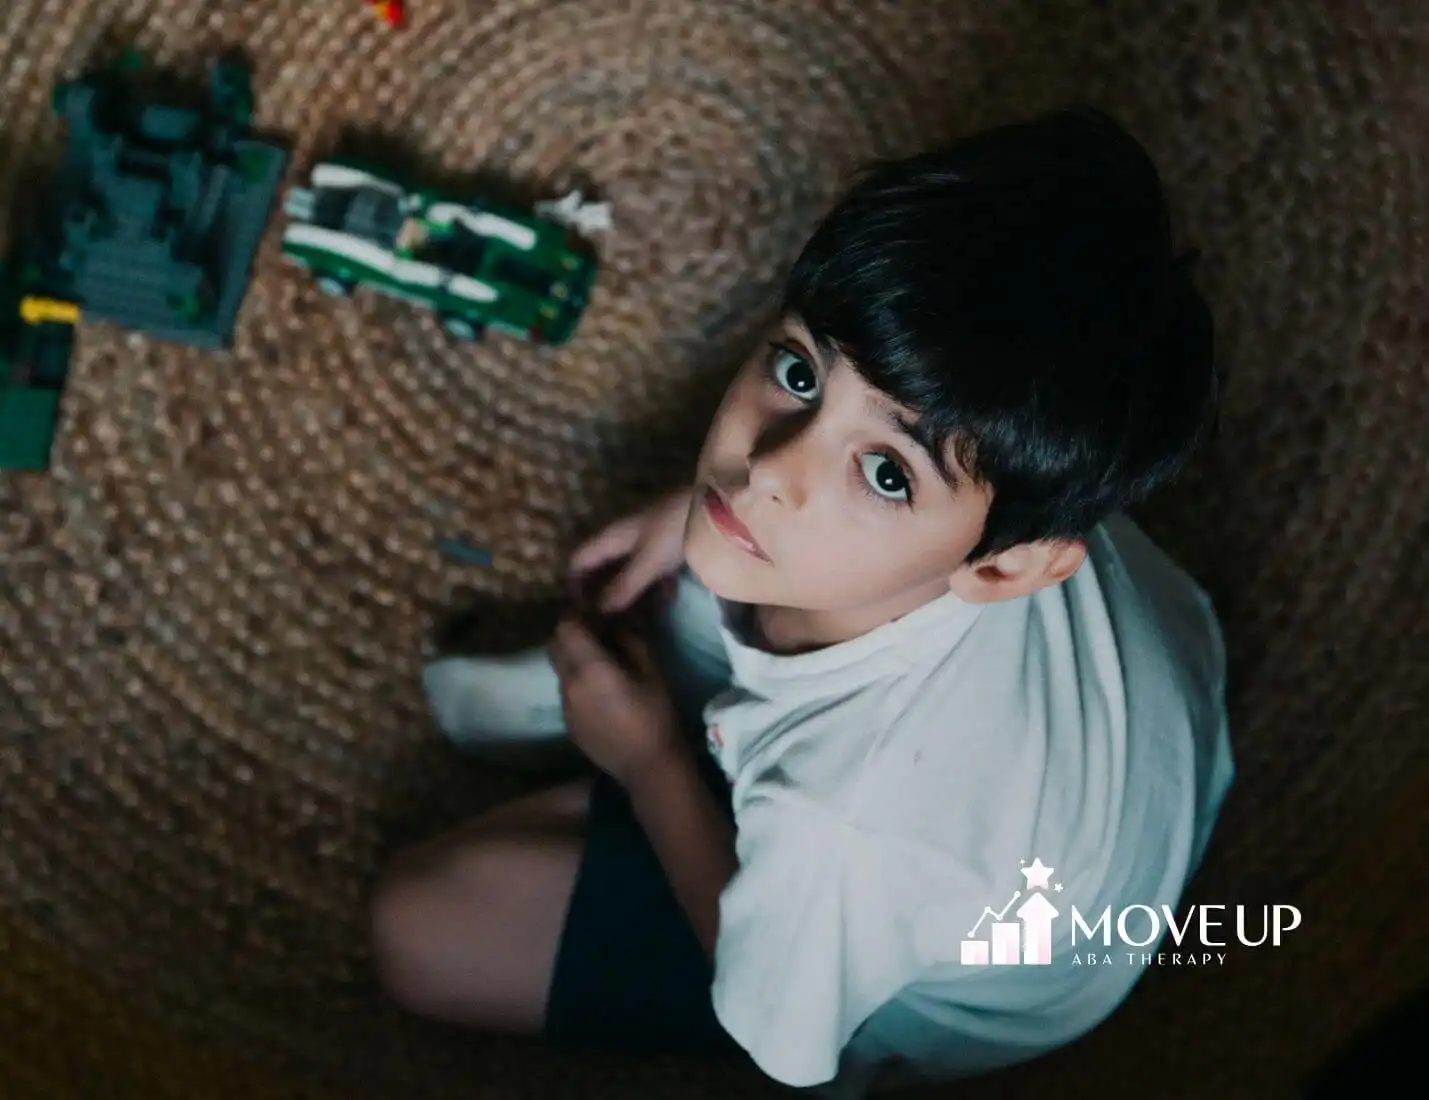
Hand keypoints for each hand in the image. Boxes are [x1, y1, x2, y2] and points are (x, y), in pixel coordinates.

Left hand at [549, 614, 685, 786]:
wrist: (647, 766)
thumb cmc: (656, 716)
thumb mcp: (651, 672)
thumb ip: (630, 642)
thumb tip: (618, 625)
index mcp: (589, 668)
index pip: (566, 627)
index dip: (578, 616)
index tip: (596, 614)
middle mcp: (569, 684)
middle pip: (555, 645)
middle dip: (571, 633)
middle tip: (597, 633)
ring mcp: (564, 706)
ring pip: (559, 669)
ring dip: (573, 658)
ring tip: (601, 662)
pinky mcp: (567, 722)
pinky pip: (565, 691)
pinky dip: (576, 681)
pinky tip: (601, 691)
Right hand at [568, 487, 693, 613]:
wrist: (715, 507)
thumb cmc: (674, 529)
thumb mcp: (647, 560)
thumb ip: (625, 585)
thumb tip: (599, 610)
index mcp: (612, 538)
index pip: (579, 560)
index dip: (572, 583)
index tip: (577, 610)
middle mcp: (626, 539)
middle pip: (603, 568)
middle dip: (600, 592)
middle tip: (603, 621)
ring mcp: (649, 542)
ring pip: (630, 572)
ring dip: (629, 593)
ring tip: (631, 620)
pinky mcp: (672, 548)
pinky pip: (657, 572)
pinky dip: (658, 587)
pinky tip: (666, 601)